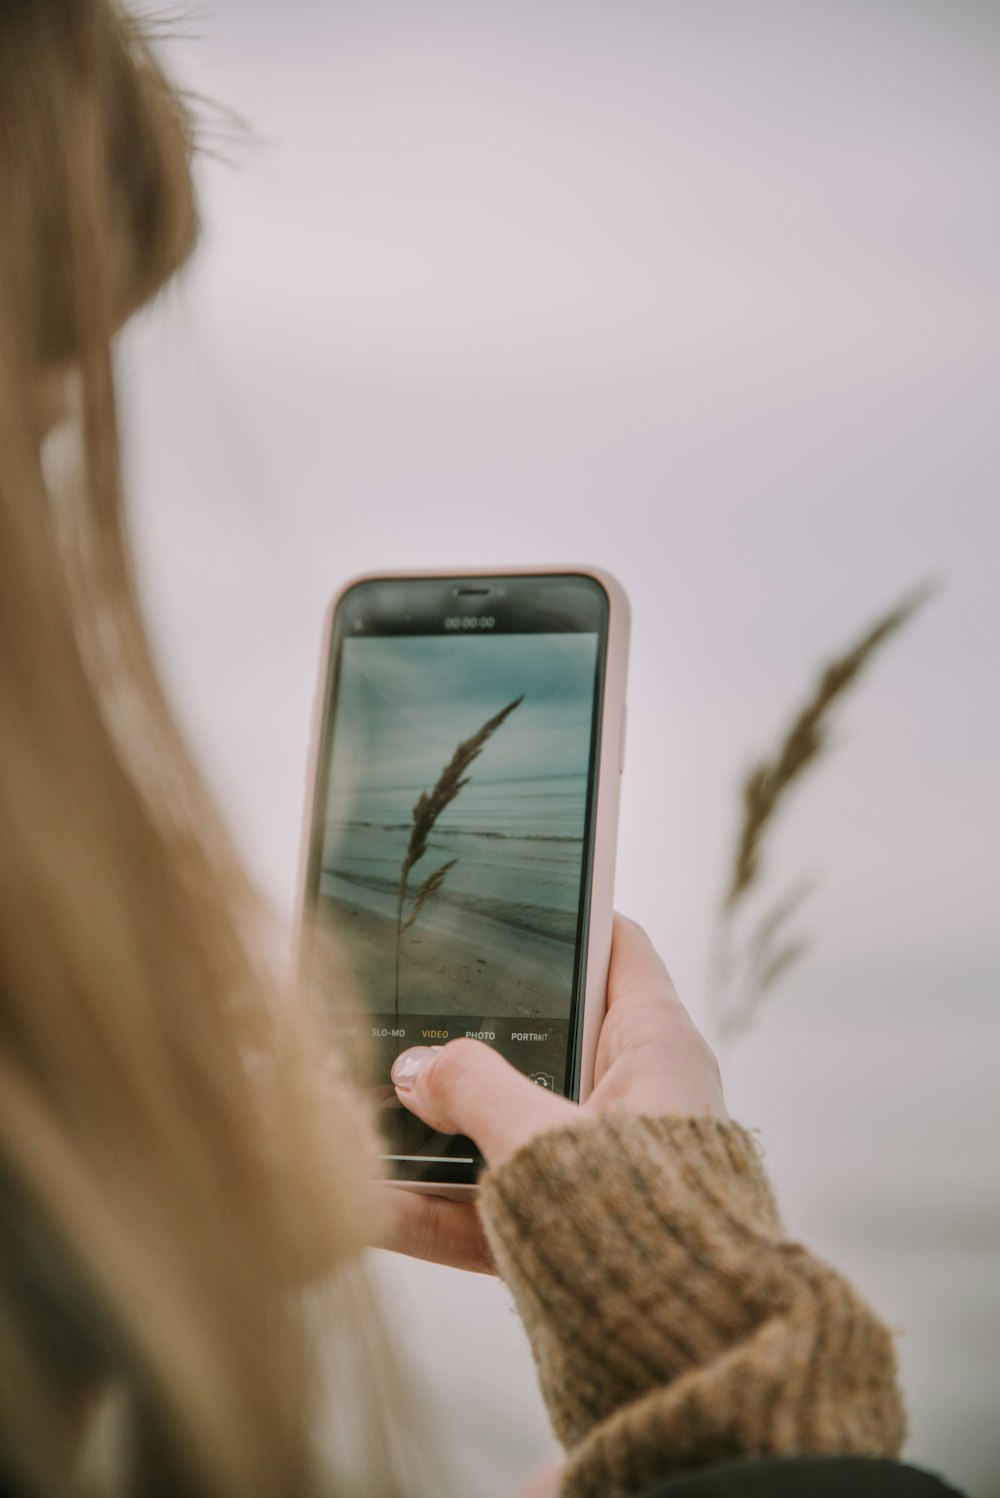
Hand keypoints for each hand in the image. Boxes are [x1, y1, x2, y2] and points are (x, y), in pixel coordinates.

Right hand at [378, 916, 726, 1272]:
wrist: (689, 1358)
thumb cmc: (644, 1226)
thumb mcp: (544, 1138)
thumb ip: (473, 1090)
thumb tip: (414, 1069)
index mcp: (654, 1046)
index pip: (616, 947)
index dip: (568, 915)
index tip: (505, 898)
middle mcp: (633, 1097)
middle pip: (543, 1038)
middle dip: (468, 1034)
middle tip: (397, 1009)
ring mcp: (599, 1165)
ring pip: (506, 1127)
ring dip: (437, 1131)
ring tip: (358, 1109)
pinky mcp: (570, 1230)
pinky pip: (493, 1205)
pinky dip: (436, 1208)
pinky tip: (364, 1205)